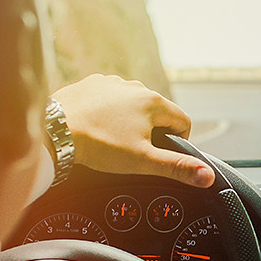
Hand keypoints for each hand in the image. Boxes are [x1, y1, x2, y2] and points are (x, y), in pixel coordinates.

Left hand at [52, 74, 214, 186]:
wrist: (53, 129)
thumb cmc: (98, 144)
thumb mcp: (143, 161)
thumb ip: (177, 168)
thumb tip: (207, 176)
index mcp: (153, 102)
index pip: (184, 122)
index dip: (179, 143)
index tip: (161, 155)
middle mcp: (135, 87)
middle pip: (159, 113)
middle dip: (153, 133)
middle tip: (134, 152)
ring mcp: (111, 84)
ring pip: (134, 106)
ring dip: (131, 122)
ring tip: (113, 141)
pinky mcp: (91, 85)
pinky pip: (111, 100)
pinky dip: (109, 113)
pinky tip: (97, 127)